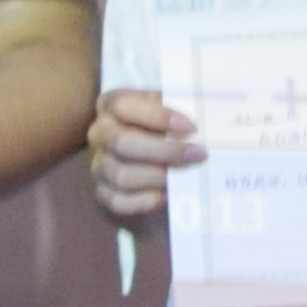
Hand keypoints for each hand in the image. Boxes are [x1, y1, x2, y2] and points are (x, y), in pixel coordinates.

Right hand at [86, 88, 198, 218]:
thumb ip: (177, 108)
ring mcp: (98, 165)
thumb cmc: (158, 128)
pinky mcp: (102, 193)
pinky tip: (166, 196)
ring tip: (186, 176)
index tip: (191, 126)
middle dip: (166, 151)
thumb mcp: (164, 110)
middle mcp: (100, 133)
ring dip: (157, 177)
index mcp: (111, 105)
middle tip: (199, 154)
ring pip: (122, 175)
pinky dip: (145, 201)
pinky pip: (119, 201)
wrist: (142, 162)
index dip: (157, 116)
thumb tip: (207, 116)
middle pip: (124, 143)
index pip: (125, 106)